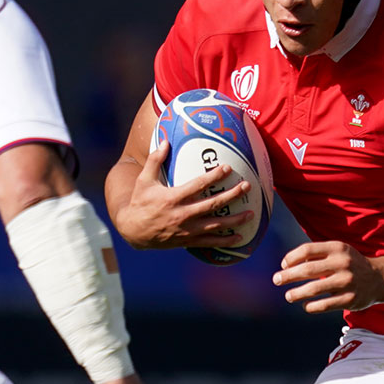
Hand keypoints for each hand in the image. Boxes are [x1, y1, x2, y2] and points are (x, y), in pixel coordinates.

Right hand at [115, 141, 252, 249]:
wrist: (132, 231)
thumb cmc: (139, 202)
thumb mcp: (144, 180)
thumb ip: (155, 160)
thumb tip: (166, 141)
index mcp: (173, 198)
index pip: (198, 185)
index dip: (214, 176)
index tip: (227, 168)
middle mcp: (182, 214)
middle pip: (212, 204)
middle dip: (231, 195)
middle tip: (246, 187)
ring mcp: (186, 230)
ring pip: (215, 225)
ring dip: (234, 220)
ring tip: (251, 213)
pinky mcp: (187, 241)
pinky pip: (209, 242)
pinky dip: (225, 241)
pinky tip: (239, 237)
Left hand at [273, 241, 383, 312]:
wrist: (379, 278)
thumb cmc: (349, 264)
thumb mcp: (337, 251)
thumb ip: (316, 253)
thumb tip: (286, 264)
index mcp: (337, 248)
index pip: (307, 250)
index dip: (291, 258)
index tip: (283, 265)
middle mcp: (342, 263)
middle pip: (307, 269)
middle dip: (288, 275)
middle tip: (276, 280)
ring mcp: (347, 282)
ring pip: (314, 289)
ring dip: (296, 293)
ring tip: (288, 296)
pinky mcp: (350, 299)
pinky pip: (324, 305)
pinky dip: (310, 306)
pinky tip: (305, 305)